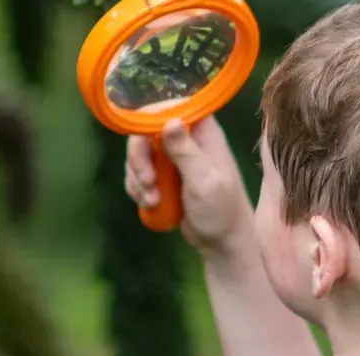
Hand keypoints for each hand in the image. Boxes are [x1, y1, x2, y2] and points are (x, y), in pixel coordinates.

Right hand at [127, 116, 250, 255]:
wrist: (221, 243)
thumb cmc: (222, 210)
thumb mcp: (205, 181)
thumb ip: (186, 152)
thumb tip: (169, 121)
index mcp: (202, 131)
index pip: (167, 108)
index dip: (148, 122)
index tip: (144, 144)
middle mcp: (185, 139)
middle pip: (144, 132)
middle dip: (139, 159)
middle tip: (148, 182)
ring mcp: (172, 159)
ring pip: (138, 155)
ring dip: (138, 179)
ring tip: (153, 201)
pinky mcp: (162, 178)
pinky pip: (137, 174)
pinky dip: (138, 190)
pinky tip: (151, 205)